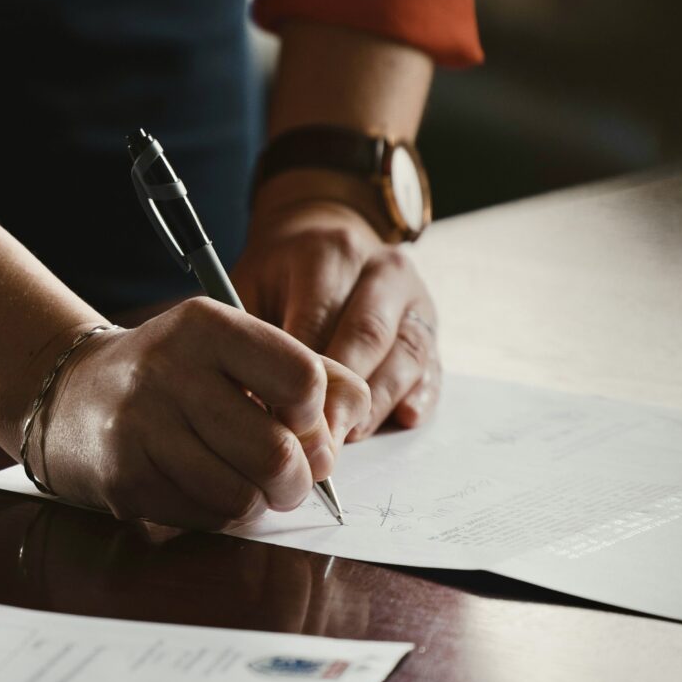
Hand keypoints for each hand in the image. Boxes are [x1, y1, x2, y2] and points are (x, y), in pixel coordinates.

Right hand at [35, 298, 370, 528]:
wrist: (72, 395)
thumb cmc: (174, 374)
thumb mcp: (234, 348)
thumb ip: (308, 372)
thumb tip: (349, 426)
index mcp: (207, 326)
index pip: (303, 379)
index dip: (318, 416)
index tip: (302, 423)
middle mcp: (169, 370)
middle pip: (279, 452)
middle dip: (299, 479)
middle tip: (290, 476)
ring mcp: (141, 427)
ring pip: (244, 496)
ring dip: (260, 501)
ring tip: (247, 482)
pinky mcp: (125, 479)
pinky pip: (206, 517)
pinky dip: (221, 514)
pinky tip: (205, 488)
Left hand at [231, 194, 441, 438]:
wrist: (325, 240)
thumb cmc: (279, 277)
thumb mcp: (251, 285)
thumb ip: (250, 336)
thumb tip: (248, 402)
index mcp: (331, 252)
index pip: (319, 319)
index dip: (300, 376)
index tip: (280, 419)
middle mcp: (382, 269)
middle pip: (368, 337)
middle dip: (342, 396)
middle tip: (318, 441)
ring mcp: (414, 297)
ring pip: (406, 354)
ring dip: (378, 403)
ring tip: (349, 437)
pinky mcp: (430, 326)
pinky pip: (433, 365)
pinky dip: (421, 395)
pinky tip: (404, 418)